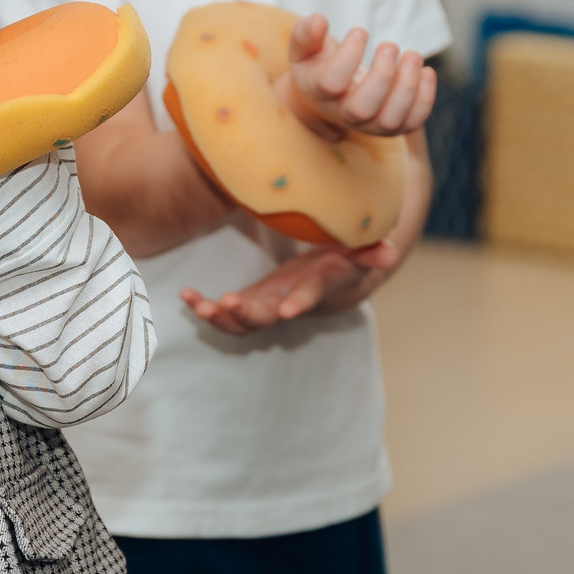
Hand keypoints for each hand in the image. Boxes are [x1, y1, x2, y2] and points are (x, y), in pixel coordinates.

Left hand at [178, 235, 404, 335]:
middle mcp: (288, 303)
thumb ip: (372, 252)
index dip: (299, 304)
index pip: (307, 298)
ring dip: (219, 316)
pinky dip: (204, 305)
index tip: (286, 311)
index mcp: (314, 289)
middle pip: (266, 316)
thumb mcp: (361, 253)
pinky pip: (224, 311)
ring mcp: (267, 306)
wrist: (332, 283)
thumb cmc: (346, 261)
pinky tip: (185, 296)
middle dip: (247, 314)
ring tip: (197, 306)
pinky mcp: (251, 302)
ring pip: (241, 322)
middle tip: (228, 304)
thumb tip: (389, 254)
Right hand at [276, 14, 436, 138]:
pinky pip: (412, 123)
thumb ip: (306, 33)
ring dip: (407, 87)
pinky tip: (426, 71)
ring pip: (390, 120)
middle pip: (361, 109)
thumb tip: (319, 20)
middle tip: (389, 46)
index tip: (360, 31)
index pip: (330, 83)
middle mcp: (343, 115)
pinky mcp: (393, 127)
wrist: (331, 94)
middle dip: (382, 76)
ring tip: (413, 55)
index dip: (348, 56)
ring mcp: (369, 125)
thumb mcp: (305, 47)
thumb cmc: (318, 65)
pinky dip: (425, 99)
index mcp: (319, 92)